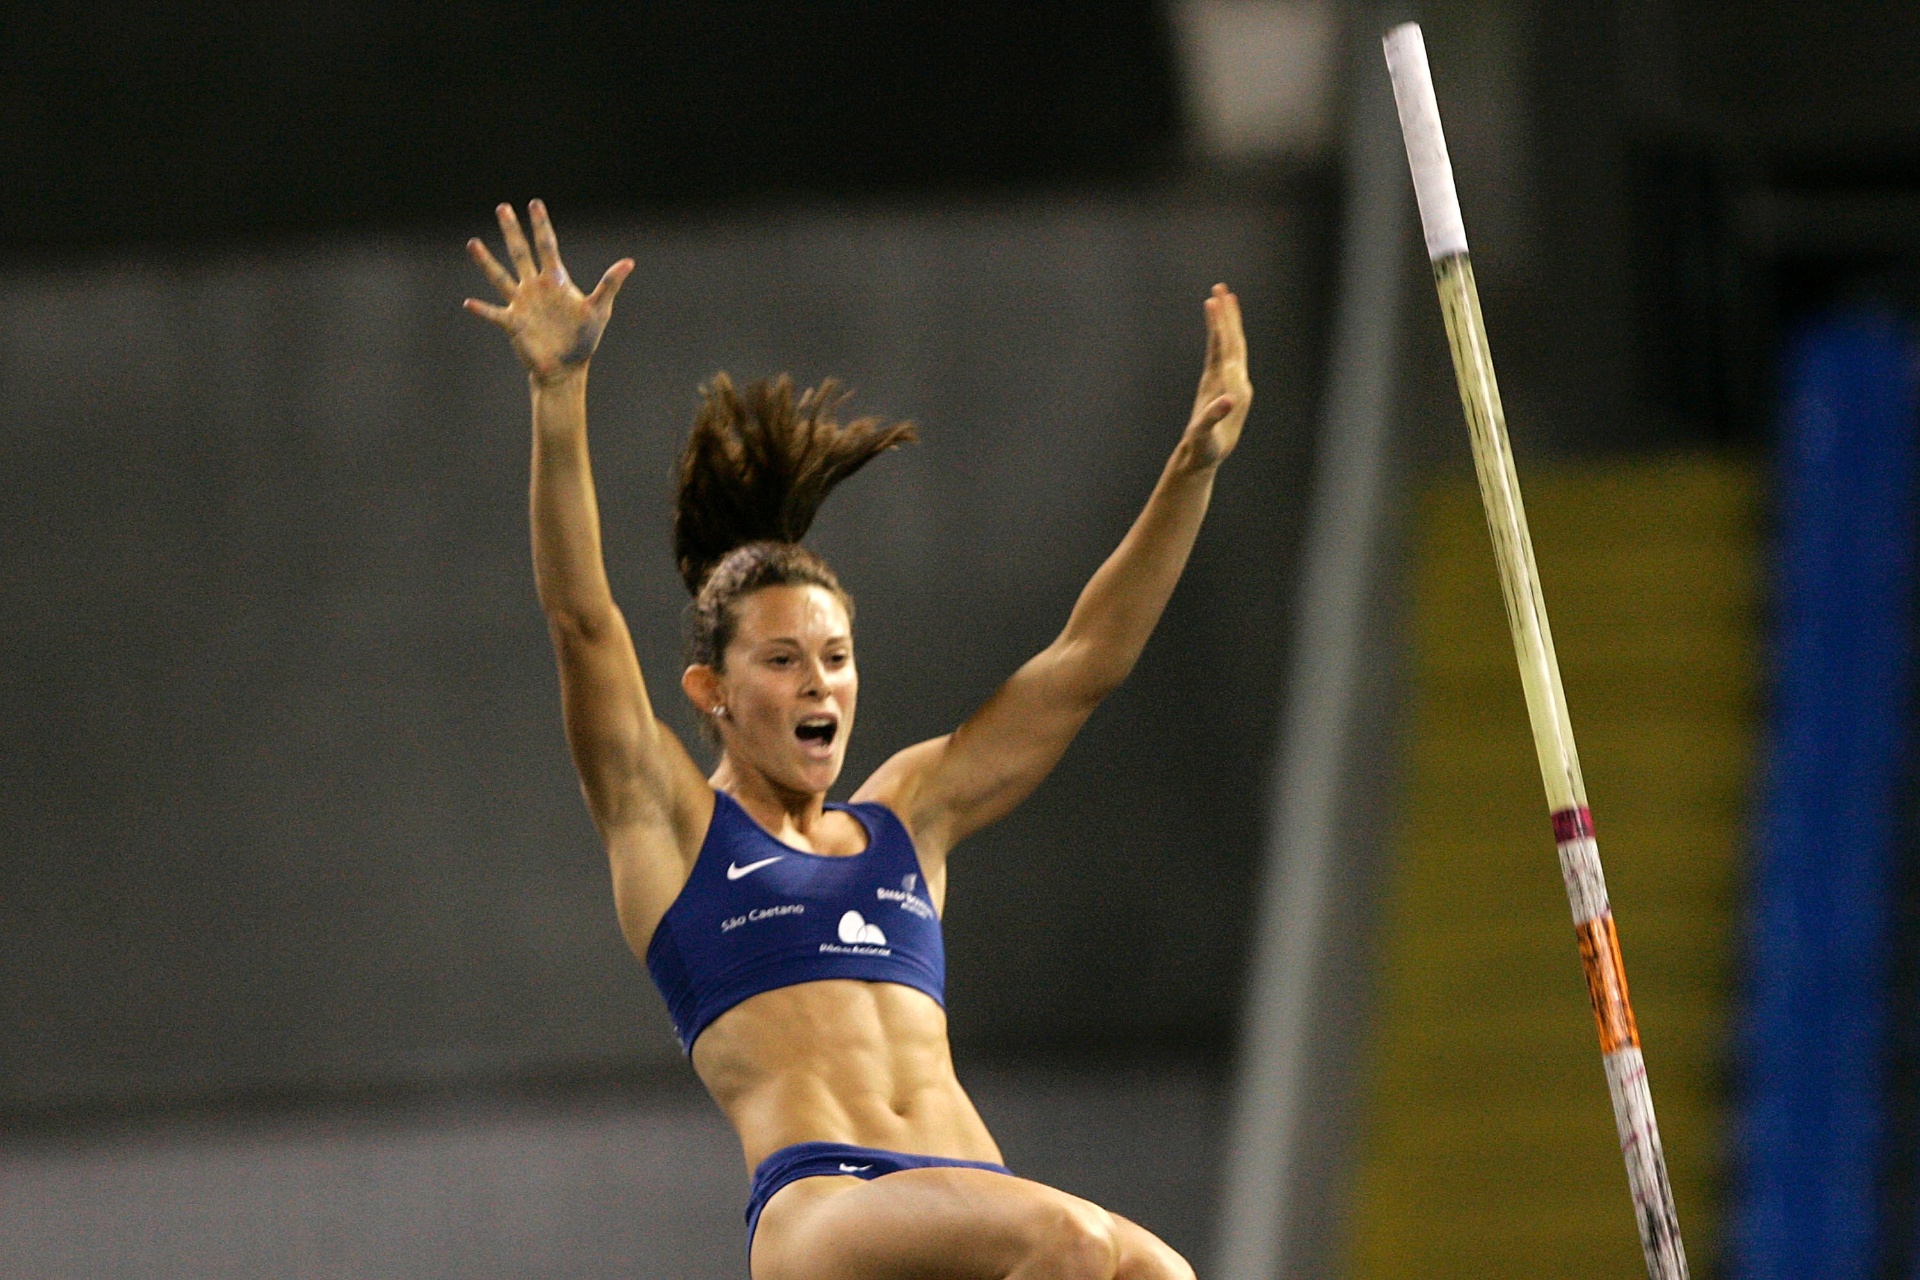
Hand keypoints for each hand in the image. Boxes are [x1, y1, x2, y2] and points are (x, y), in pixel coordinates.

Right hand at [464, 200, 633, 383]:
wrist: (566, 366)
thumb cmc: (584, 337)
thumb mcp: (600, 310)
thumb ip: (610, 284)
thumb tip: (629, 262)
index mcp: (555, 280)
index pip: (547, 246)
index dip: (541, 225)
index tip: (535, 204)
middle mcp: (535, 287)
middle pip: (520, 253)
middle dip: (512, 231)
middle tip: (503, 207)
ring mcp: (521, 303)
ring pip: (500, 277)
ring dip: (487, 261)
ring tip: (473, 243)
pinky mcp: (512, 323)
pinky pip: (494, 313)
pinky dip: (482, 309)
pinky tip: (469, 303)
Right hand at [1182, 284, 1251, 466]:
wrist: (1204, 459)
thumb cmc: (1205, 450)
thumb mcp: (1206, 436)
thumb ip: (1214, 418)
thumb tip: (1226, 400)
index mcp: (1233, 387)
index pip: (1227, 348)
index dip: (1222, 325)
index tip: (1216, 302)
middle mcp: (1234, 380)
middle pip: (1232, 341)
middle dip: (1227, 314)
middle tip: (1221, 287)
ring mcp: (1228, 381)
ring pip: (1229, 345)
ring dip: (1226, 321)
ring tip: (1221, 297)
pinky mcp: (1219, 384)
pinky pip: (1220, 353)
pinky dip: (1218, 336)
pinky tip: (1217, 326)